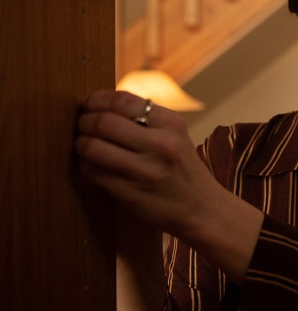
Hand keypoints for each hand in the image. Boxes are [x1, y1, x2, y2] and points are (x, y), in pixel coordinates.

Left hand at [76, 90, 262, 280]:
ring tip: (85, 146)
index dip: (97, 100)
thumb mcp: (176, 137)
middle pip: (103, 121)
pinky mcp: (131, 193)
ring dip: (81, 144)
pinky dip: (85, 165)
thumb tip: (101, 104)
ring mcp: (146, 170)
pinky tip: (93, 165)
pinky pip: (93, 171)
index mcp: (171, 124)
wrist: (204, 210)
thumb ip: (146, 120)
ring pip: (92, 147)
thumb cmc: (183, 170)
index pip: (122, 100)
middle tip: (82, 127)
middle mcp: (161, 144)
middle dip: (84, 122)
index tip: (90, 106)